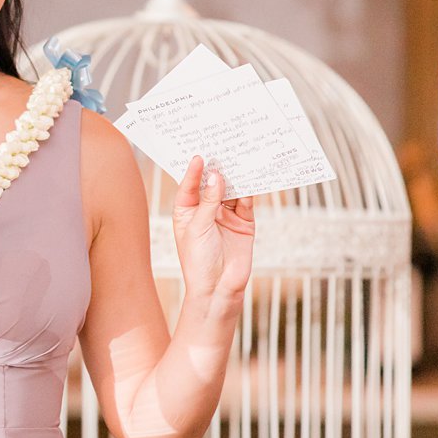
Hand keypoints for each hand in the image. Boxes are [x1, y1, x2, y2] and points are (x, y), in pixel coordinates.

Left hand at [172, 156, 255, 304]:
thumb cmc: (198, 260)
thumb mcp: (198, 227)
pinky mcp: (244, 223)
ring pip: (230, 191)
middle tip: (222, 149)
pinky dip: (249, 190)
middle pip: (211, 185)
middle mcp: (205, 211)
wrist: (218, 288)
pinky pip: (247, 202)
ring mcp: (225, 216)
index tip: (199, 156)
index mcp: (186, 212)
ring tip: (238, 158)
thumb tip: (217, 176)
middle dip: (216, 169)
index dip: (194, 171)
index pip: (189, 187)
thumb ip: (209, 201)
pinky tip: (252, 176)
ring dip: (234, 177)